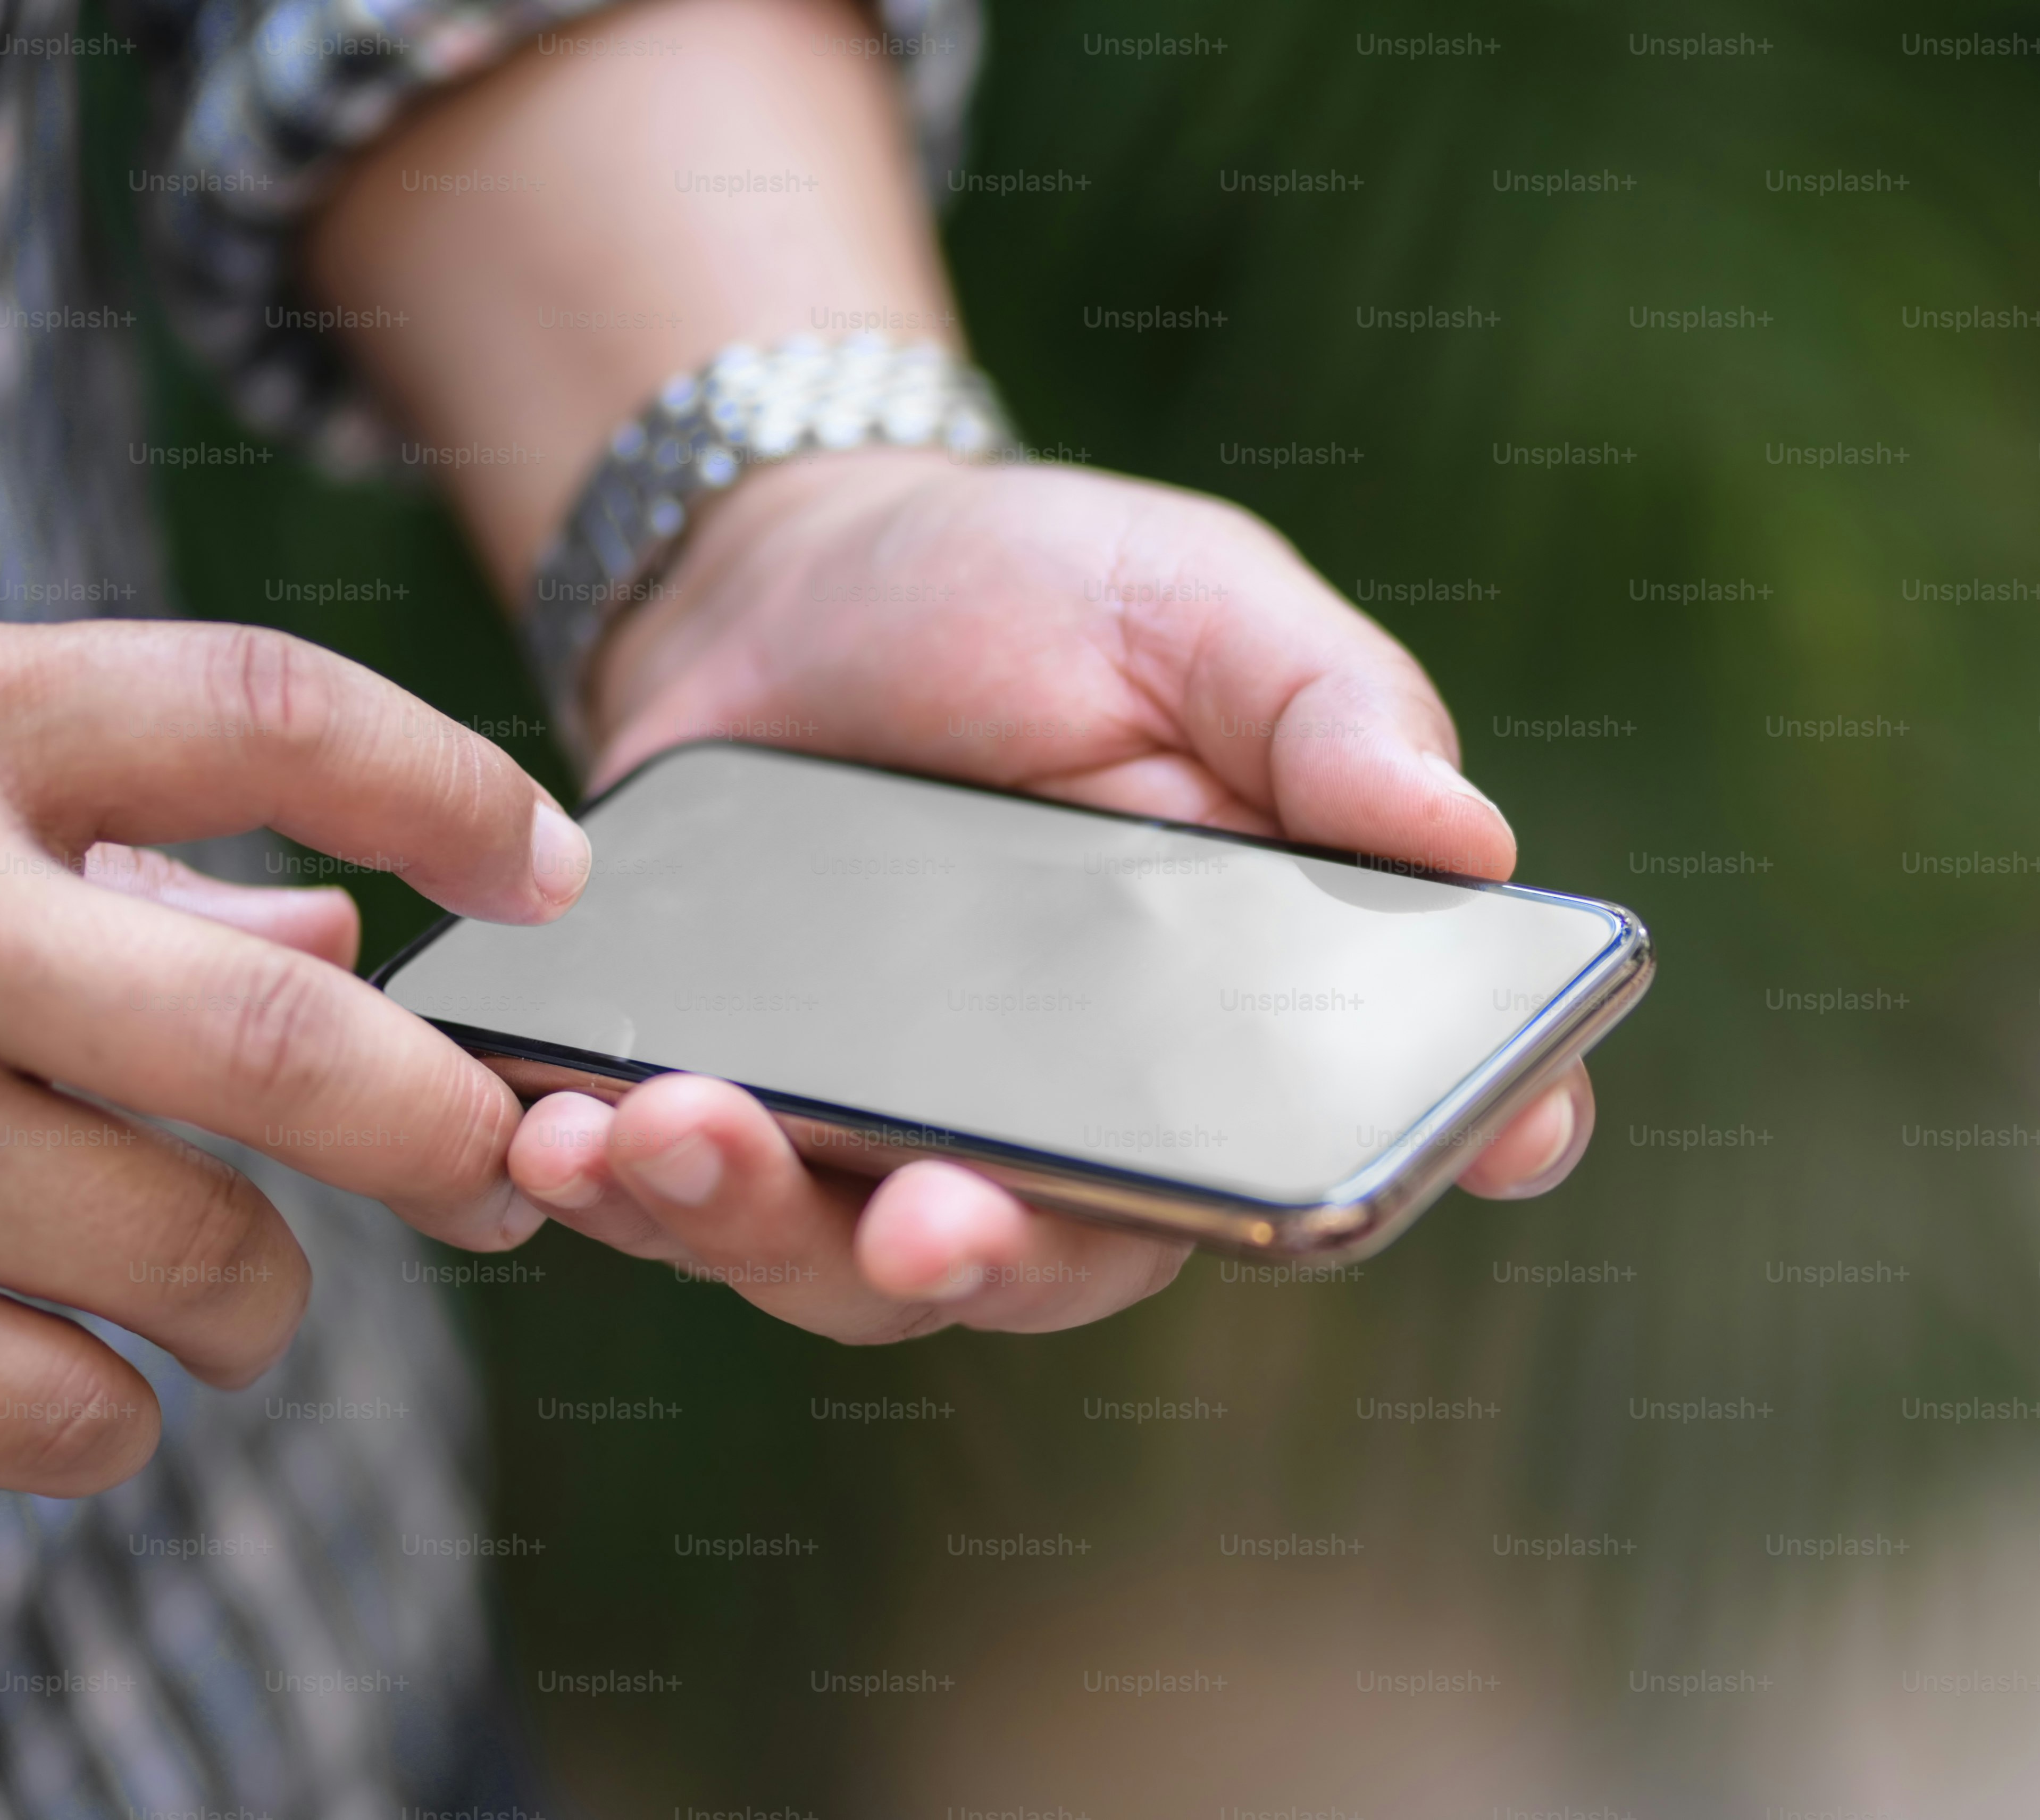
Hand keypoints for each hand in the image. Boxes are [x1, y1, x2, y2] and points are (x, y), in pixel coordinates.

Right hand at [0, 619, 588, 1492]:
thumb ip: (123, 828)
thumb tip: (352, 922)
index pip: (266, 709)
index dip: (454, 790)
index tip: (549, 877)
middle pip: (296, 1038)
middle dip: (450, 1127)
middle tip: (503, 1170)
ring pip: (206, 1260)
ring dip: (270, 1294)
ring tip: (233, 1280)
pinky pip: (73, 1413)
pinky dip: (117, 1409)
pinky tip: (77, 1366)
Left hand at [499, 450, 1595, 1340]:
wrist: (781, 576)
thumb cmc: (1036, 589)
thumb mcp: (1198, 602)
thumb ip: (1329, 715)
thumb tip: (1474, 845)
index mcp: (1244, 1011)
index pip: (1345, 1140)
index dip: (1379, 1189)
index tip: (1357, 1208)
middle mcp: (1094, 1121)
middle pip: (1075, 1259)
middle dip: (988, 1258)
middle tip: (925, 1228)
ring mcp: (914, 1138)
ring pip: (858, 1268)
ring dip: (760, 1229)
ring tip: (663, 1133)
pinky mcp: (757, 1121)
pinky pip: (693, 1211)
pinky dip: (624, 1190)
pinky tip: (565, 1134)